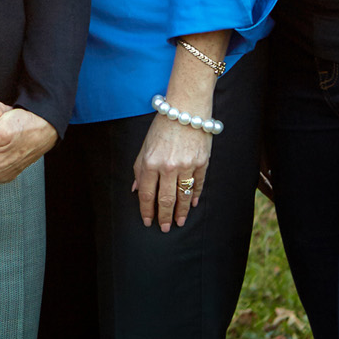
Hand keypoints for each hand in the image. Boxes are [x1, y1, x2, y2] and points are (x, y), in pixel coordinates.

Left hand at [132, 114, 211, 231]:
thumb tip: (137, 190)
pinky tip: (193, 205)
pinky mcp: (202, 163)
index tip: (148, 221)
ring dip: (181, 212)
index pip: (147, 194)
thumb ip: (140, 169)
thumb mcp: (145, 146)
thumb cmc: (162, 127)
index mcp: (150, 162)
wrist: (186, 109)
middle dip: (164, 216)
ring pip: (183, 196)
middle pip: (165, 199)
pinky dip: (195, 197)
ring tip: (179, 222)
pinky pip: (198, 185)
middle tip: (164, 228)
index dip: (146, 210)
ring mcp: (186, 165)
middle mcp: (168, 166)